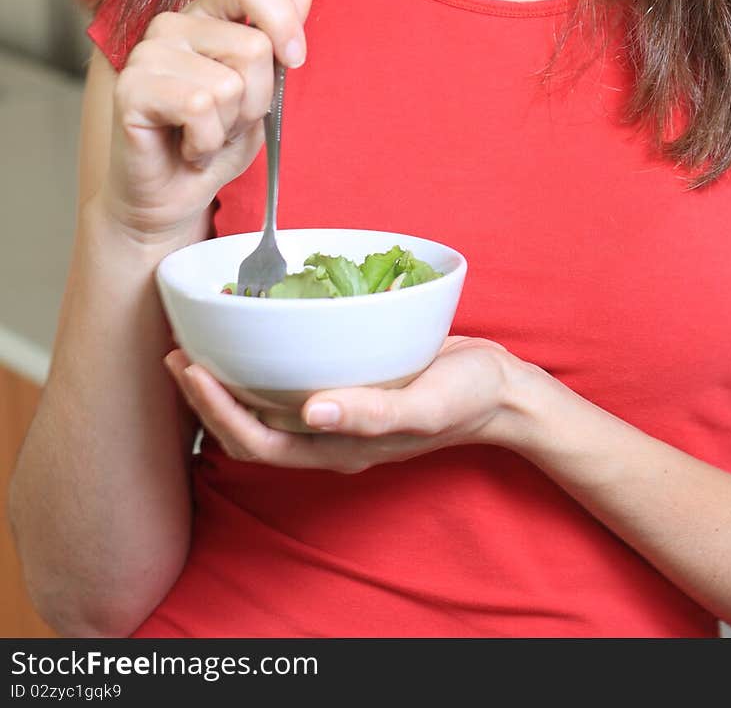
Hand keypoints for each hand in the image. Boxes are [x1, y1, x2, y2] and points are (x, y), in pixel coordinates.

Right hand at [97, 0, 312, 245]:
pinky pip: (198, 108)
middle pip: (253, 47)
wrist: (173, 197)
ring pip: (228, 84)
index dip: (280, 16)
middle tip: (226, 121)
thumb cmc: (216, 139)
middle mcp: (172, 25)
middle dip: (256, 100)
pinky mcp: (130, 88)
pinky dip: (205, 141)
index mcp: (205, 15)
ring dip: (228, 126)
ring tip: (203, 135)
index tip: (294, 58)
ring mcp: (147, 54)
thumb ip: (278, 38)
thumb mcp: (263, 89)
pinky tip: (187, 148)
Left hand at [163, 336, 517, 471]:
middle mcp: (329, 435)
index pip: (257, 441)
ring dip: (227, 382)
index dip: (216, 410)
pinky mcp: (349, 387)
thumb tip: (314, 411)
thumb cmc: (467, 397)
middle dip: (206, 397)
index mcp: (339, 448)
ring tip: (200, 345)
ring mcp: (338, 414)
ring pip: (264, 409)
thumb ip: (373, 412)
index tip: (190, 369)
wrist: (503, 390)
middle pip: (248, 429)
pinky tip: (257, 334)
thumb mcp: (427, 403)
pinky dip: (262, 364)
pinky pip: (290, 384)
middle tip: (176, 353)